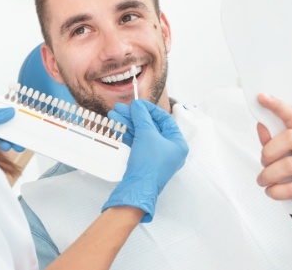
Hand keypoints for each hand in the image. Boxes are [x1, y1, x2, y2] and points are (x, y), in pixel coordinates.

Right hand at [102, 99, 188, 221]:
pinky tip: (116, 126)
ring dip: (128, 123)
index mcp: (177, 143)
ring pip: (141, 134)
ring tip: (114, 114)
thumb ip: (142, 117)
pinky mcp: (144, 161)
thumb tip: (137, 105)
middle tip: (120, 108)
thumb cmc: (149, 163)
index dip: (150, 109)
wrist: (138, 187)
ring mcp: (156, 156)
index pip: (165, 119)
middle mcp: (168, 149)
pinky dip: (127, 134)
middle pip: (151, 125)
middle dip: (134, 116)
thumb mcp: (147, 134)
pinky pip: (137, 142)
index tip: (137, 103)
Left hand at [255, 93, 291, 218]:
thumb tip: (261, 125)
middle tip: (264, 162)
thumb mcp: (286, 153)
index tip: (262, 97)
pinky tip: (273, 191)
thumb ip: (274, 141)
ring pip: (287, 165)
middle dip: (269, 151)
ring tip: (264, 181)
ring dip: (268, 175)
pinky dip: (276, 191)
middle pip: (290, 138)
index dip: (278, 106)